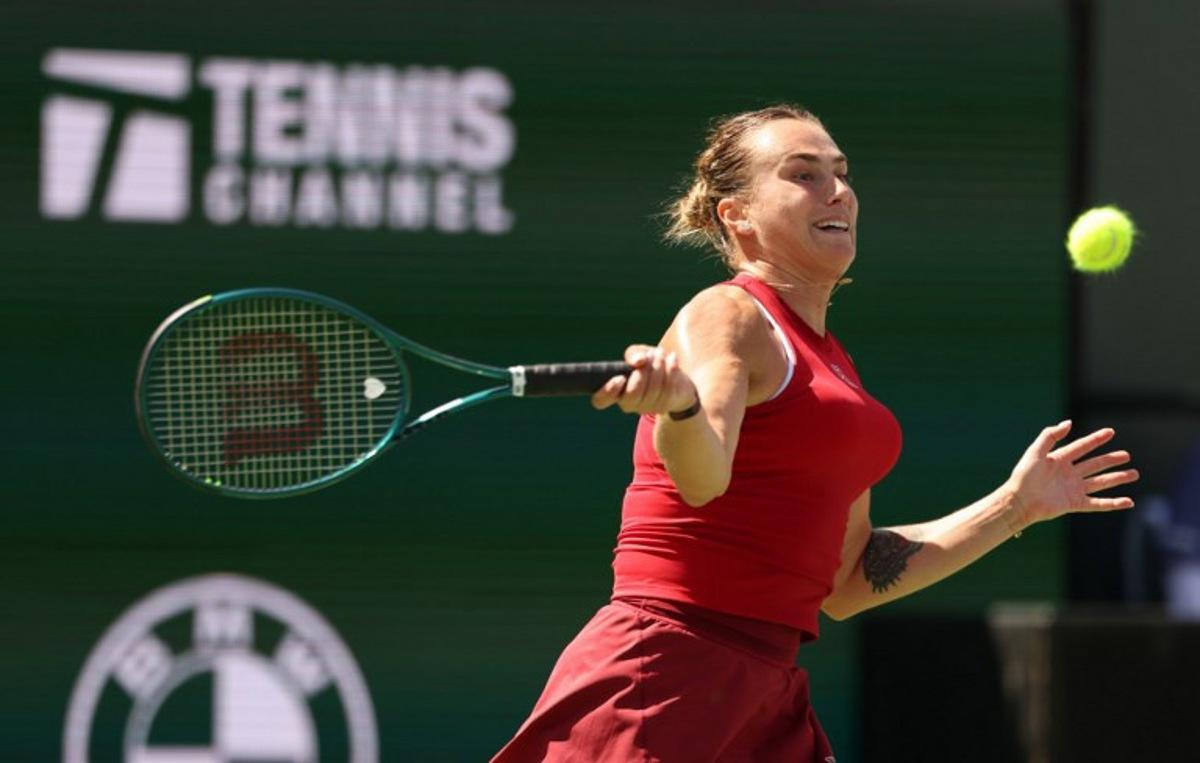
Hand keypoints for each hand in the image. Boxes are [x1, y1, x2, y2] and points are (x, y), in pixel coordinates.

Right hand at [590, 344, 697, 416]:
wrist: (677, 376)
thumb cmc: (650, 364)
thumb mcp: (639, 354)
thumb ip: (633, 354)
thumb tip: (638, 361)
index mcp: (615, 391)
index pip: (601, 400)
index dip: (607, 392)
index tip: (620, 378)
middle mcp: (628, 403)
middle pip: (632, 396)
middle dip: (642, 374)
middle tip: (649, 358)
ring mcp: (646, 408)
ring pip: (652, 391)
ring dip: (658, 368)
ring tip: (661, 353)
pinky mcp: (664, 406)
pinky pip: (667, 389)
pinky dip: (671, 370)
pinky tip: (672, 358)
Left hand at [1005, 420, 1139, 528]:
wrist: (1019, 501)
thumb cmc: (1023, 476)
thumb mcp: (1035, 452)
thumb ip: (1050, 435)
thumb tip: (1069, 423)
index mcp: (1059, 460)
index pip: (1082, 446)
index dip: (1096, 439)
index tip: (1110, 432)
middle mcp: (1069, 474)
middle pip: (1095, 464)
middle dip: (1111, 459)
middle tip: (1126, 455)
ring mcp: (1073, 489)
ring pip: (1100, 482)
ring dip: (1117, 478)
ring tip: (1134, 474)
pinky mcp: (1075, 504)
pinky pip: (1098, 503)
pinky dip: (1113, 503)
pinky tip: (1128, 501)